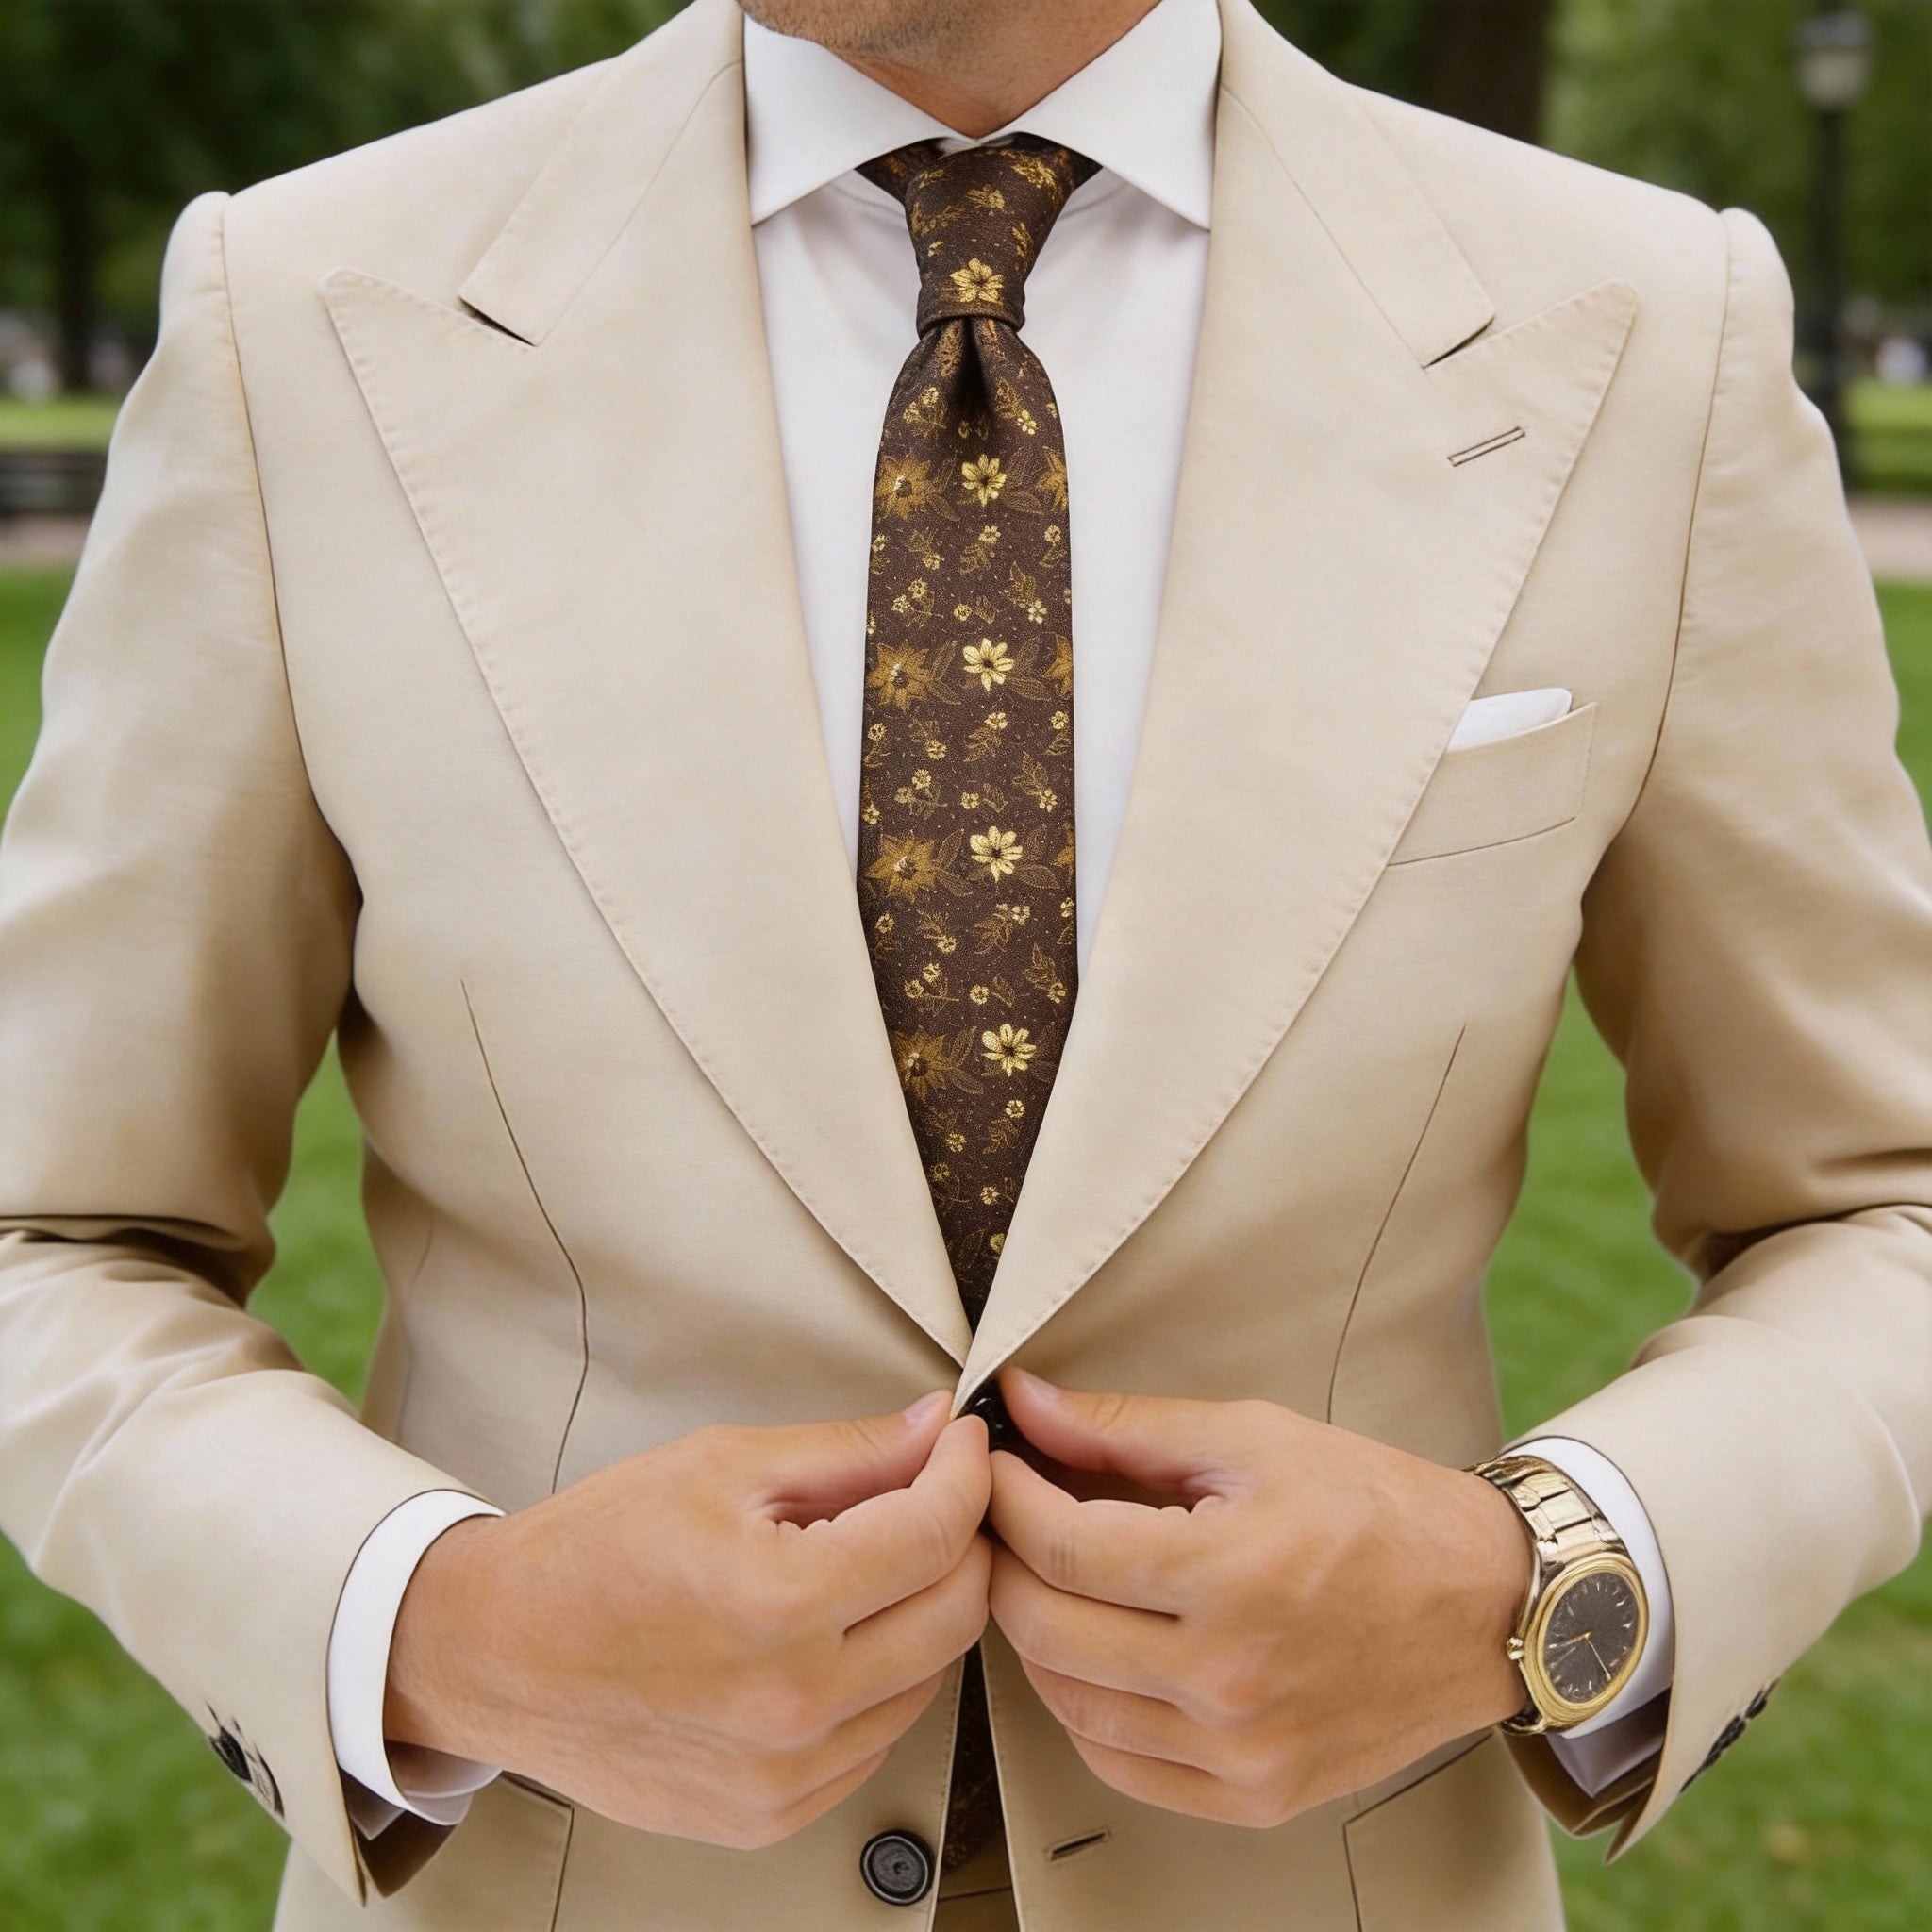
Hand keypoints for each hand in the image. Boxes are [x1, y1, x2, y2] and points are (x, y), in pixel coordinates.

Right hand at [385, 1393, 991, 1847]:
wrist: (496, 1654)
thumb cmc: (591, 1554)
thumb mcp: (720, 1465)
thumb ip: (846, 1451)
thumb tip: (934, 1431)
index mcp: (778, 1603)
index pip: (937, 1534)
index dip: (966, 1474)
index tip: (962, 1446)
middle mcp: (791, 1703)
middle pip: (956, 1613)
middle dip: (962, 1540)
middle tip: (933, 1496)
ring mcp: (783, 1774)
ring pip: (929, 1681)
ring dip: (923, 1612)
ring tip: (869, 1564)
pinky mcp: (770, 1814)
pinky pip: (877, 1741)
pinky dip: (880, 1682)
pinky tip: (833, 1637)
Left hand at [986, 1370, 1529, 1828]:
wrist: (1485, 1605)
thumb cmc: (1376, 1508)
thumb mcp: (1252, 1438)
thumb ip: (1125, 1427)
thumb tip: (1025, 1404)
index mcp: (1232, 1575)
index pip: (1061, 1546)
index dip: (1006, 1497)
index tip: (994, 1465)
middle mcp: (1231, 1677)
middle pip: (1048, 1628)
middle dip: (1005, 1561)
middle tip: (1006, 1517)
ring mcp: (1242, 1750)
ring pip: (1069, 1704)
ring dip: (1035, 1636)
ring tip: (1048, 1578)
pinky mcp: (1254, 1796)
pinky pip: (1120, 1764)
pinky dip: (1084, 1708)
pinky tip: (1095, 1653)